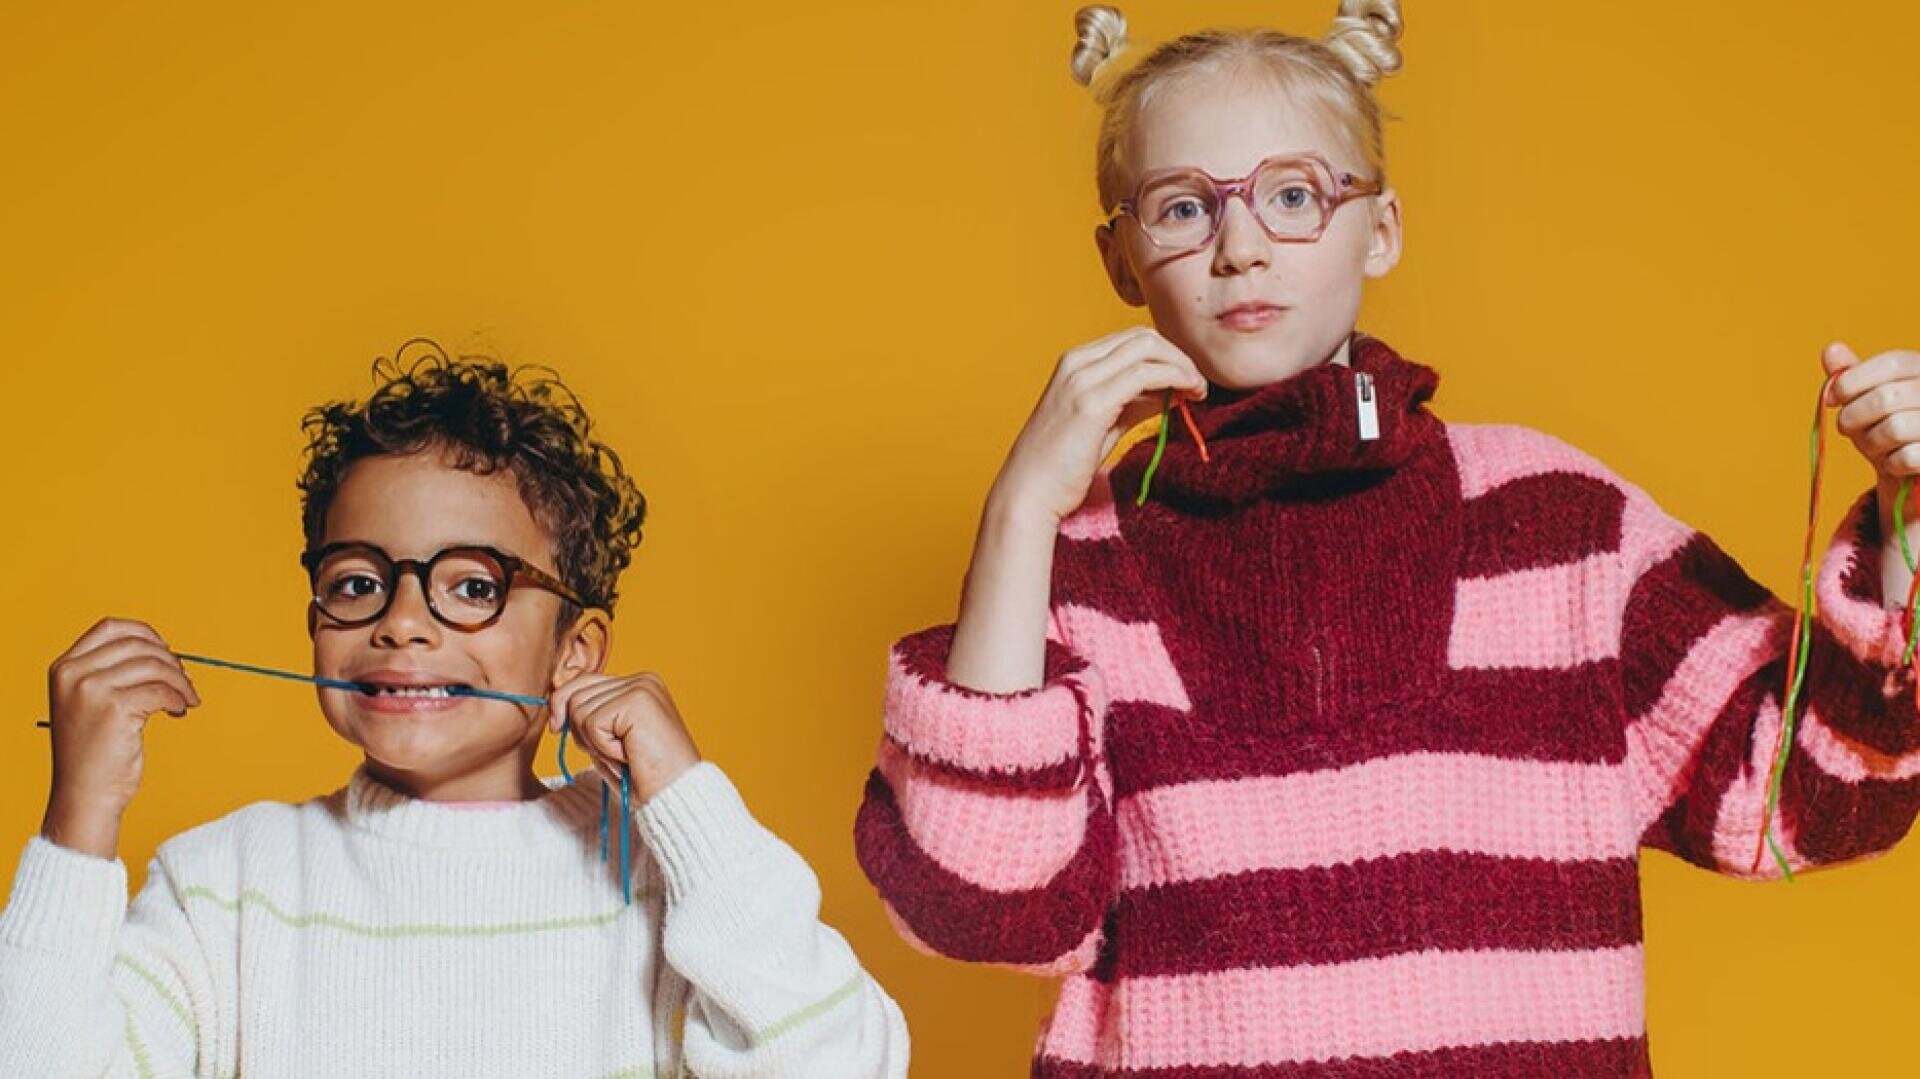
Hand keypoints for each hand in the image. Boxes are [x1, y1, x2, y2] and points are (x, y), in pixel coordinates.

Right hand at [40, 619, 200, 857]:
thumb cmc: (93, 753)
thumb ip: (109, 673)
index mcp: (64, 668)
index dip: (146, 633)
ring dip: (181, 681)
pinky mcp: (114, 708)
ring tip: (186, 699)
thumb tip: (160, 651)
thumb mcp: (88, 703)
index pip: (111, 628)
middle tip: (185, 681)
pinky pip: (162, 691)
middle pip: (138, 645)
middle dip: (170, 661)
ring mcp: (91, 690)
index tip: (167, 649)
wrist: (85, 795)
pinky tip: (179, 711)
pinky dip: (178, 698)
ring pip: (155, 666)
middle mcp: (73, 674)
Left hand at [546, 672, 700, 802]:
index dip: (563, 704)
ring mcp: (641, 687)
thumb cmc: (645, 775)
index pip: (584, 681)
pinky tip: (629, 755)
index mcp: (639, 685)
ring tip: (624, 754)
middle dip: (580, 729)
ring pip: (579, 709)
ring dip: (595, 742)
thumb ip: (588, 718)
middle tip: (611, 752)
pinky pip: (592, 724)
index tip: (556, 727)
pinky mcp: (637, 701)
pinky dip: (604, 748)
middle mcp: (642, 679)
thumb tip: (556, 707)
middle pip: (576, 692)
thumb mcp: (608, 740)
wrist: (674, 795)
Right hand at [989, 327, 1207, 523]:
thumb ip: (1132, 403)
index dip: (1166, 355)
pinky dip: (1174, 378)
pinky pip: (1145, 375)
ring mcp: (1082, 380)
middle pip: (1143, 337)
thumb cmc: (1061, 466)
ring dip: (1182, 366)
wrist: (1028, 493)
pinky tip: (1186, 396)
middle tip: (1198, 384)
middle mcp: (1076, 363)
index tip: (1187, 378)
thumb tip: (1169, 392)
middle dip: (1178, 356)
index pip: (1132, 339)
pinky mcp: (1092, 404)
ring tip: (1198, 391)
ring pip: (1147, 348)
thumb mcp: (1102, 423)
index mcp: (1074, 363)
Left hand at [1827, 343, 1919, 537]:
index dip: (1854, 380)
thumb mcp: (1863, 398)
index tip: (1832, 399)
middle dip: (1854, 417)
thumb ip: (1849, 375)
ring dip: (1871, 443)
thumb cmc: (1883, 426)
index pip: (1892, 363)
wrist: (1909, 469)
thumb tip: (1831, 350)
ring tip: (1874, 446)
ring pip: (1894, 428)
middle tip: (1849, 429)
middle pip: (1887, 397)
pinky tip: (1894, 462)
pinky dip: (1891, 463)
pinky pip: (1907, 457)